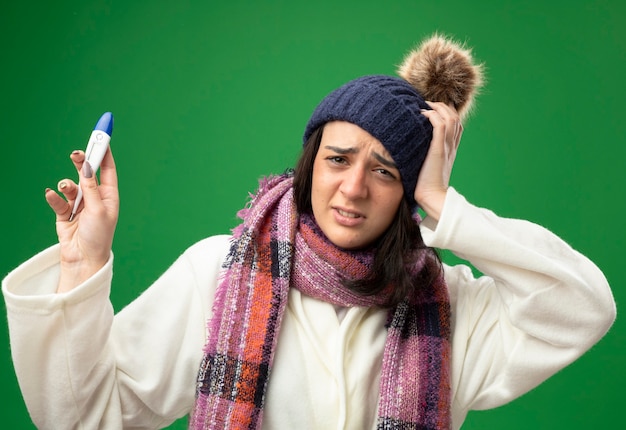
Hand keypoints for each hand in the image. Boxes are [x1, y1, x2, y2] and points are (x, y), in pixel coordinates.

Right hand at [45, 148, 118, 292]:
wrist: (84, 260)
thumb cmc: (98, 237)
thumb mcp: (98, 210)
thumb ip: (91, 188)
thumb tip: (88, 167)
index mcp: (109, 196)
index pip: (107, 170)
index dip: (104, 153)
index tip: (102, 137)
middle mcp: (95, 198)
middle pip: (88, 173)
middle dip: (82, 162)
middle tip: (77, 153)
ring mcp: (80, 206)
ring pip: (71, 186)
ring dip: (67, 185)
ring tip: (65, 187)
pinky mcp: (65, 214)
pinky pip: (58, 201)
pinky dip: (54, 197)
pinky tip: (52, 195)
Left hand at [414, 101, 462, 220]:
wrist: (432, 197)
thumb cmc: (425, 186)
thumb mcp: (426, 168)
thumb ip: (424, 158)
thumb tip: (410, 152)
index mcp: (450, 150)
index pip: (456, 125)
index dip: (447, 113)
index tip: (432, 109)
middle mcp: (450, 146)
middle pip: (456, 117)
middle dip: (442, 106)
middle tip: (427, 104)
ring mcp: (446, 147)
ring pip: (451, 117)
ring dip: (438, 107)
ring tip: (425, 105)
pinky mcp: (438, 150)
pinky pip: (441, 125)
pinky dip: (433, 115)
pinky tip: (422, 114)